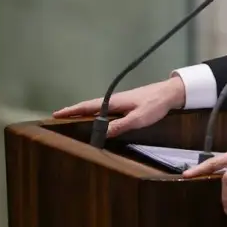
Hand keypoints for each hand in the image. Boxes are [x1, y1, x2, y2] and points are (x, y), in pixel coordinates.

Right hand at [52, 77, 185, 138]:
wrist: (171, 93)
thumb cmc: (155, 104)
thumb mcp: (138, 118)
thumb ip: (121, 125)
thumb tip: (102, 133)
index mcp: (114, 102)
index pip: (88, 106)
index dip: (72, 111)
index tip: (56, 114)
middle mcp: (115, 100)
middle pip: (90, 106)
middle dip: (74, 112)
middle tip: (59, 118)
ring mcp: (121, 102)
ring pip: (98, 108)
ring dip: (85, 113)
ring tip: (73, 120)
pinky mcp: (127, 105)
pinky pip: (106, 109)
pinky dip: (97, 113)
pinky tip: (98, 120)